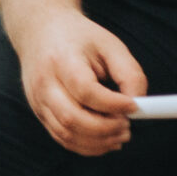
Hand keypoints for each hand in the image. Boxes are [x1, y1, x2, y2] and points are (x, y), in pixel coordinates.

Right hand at [10, 7, 144, 155]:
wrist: (39, 30)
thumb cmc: (79, 38)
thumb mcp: (110, 45)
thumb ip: (130, 74)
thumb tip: (138, 107)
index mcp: (62, 59)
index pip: (86, 91)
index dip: (113, 104)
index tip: (134, 106)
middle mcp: (44, 82)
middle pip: (72, 118)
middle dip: (106, 129)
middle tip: (127, 126)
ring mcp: (38, 99)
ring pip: (66, 133)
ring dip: (98, 142)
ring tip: (120, 134)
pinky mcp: (38, 111)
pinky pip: (62, 138)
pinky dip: (86, 145)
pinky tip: (105, 139)